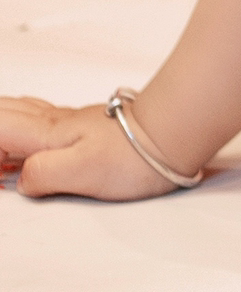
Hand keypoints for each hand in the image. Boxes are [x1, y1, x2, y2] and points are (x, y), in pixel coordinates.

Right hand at [0, 95, 189, 200]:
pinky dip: (20, 124)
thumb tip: (20, 180)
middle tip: (1, 164)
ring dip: (3, 126)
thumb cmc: (135, 154)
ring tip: (4, 152)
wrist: (173, 134)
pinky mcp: (84, 127)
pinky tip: (28, 137)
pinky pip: (38, 117)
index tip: (1, 177)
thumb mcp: (82, 172)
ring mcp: (69, 122)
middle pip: (3, 113)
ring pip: (19, 111)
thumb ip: (43, 174)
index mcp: (46, 134)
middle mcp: (53, 123)